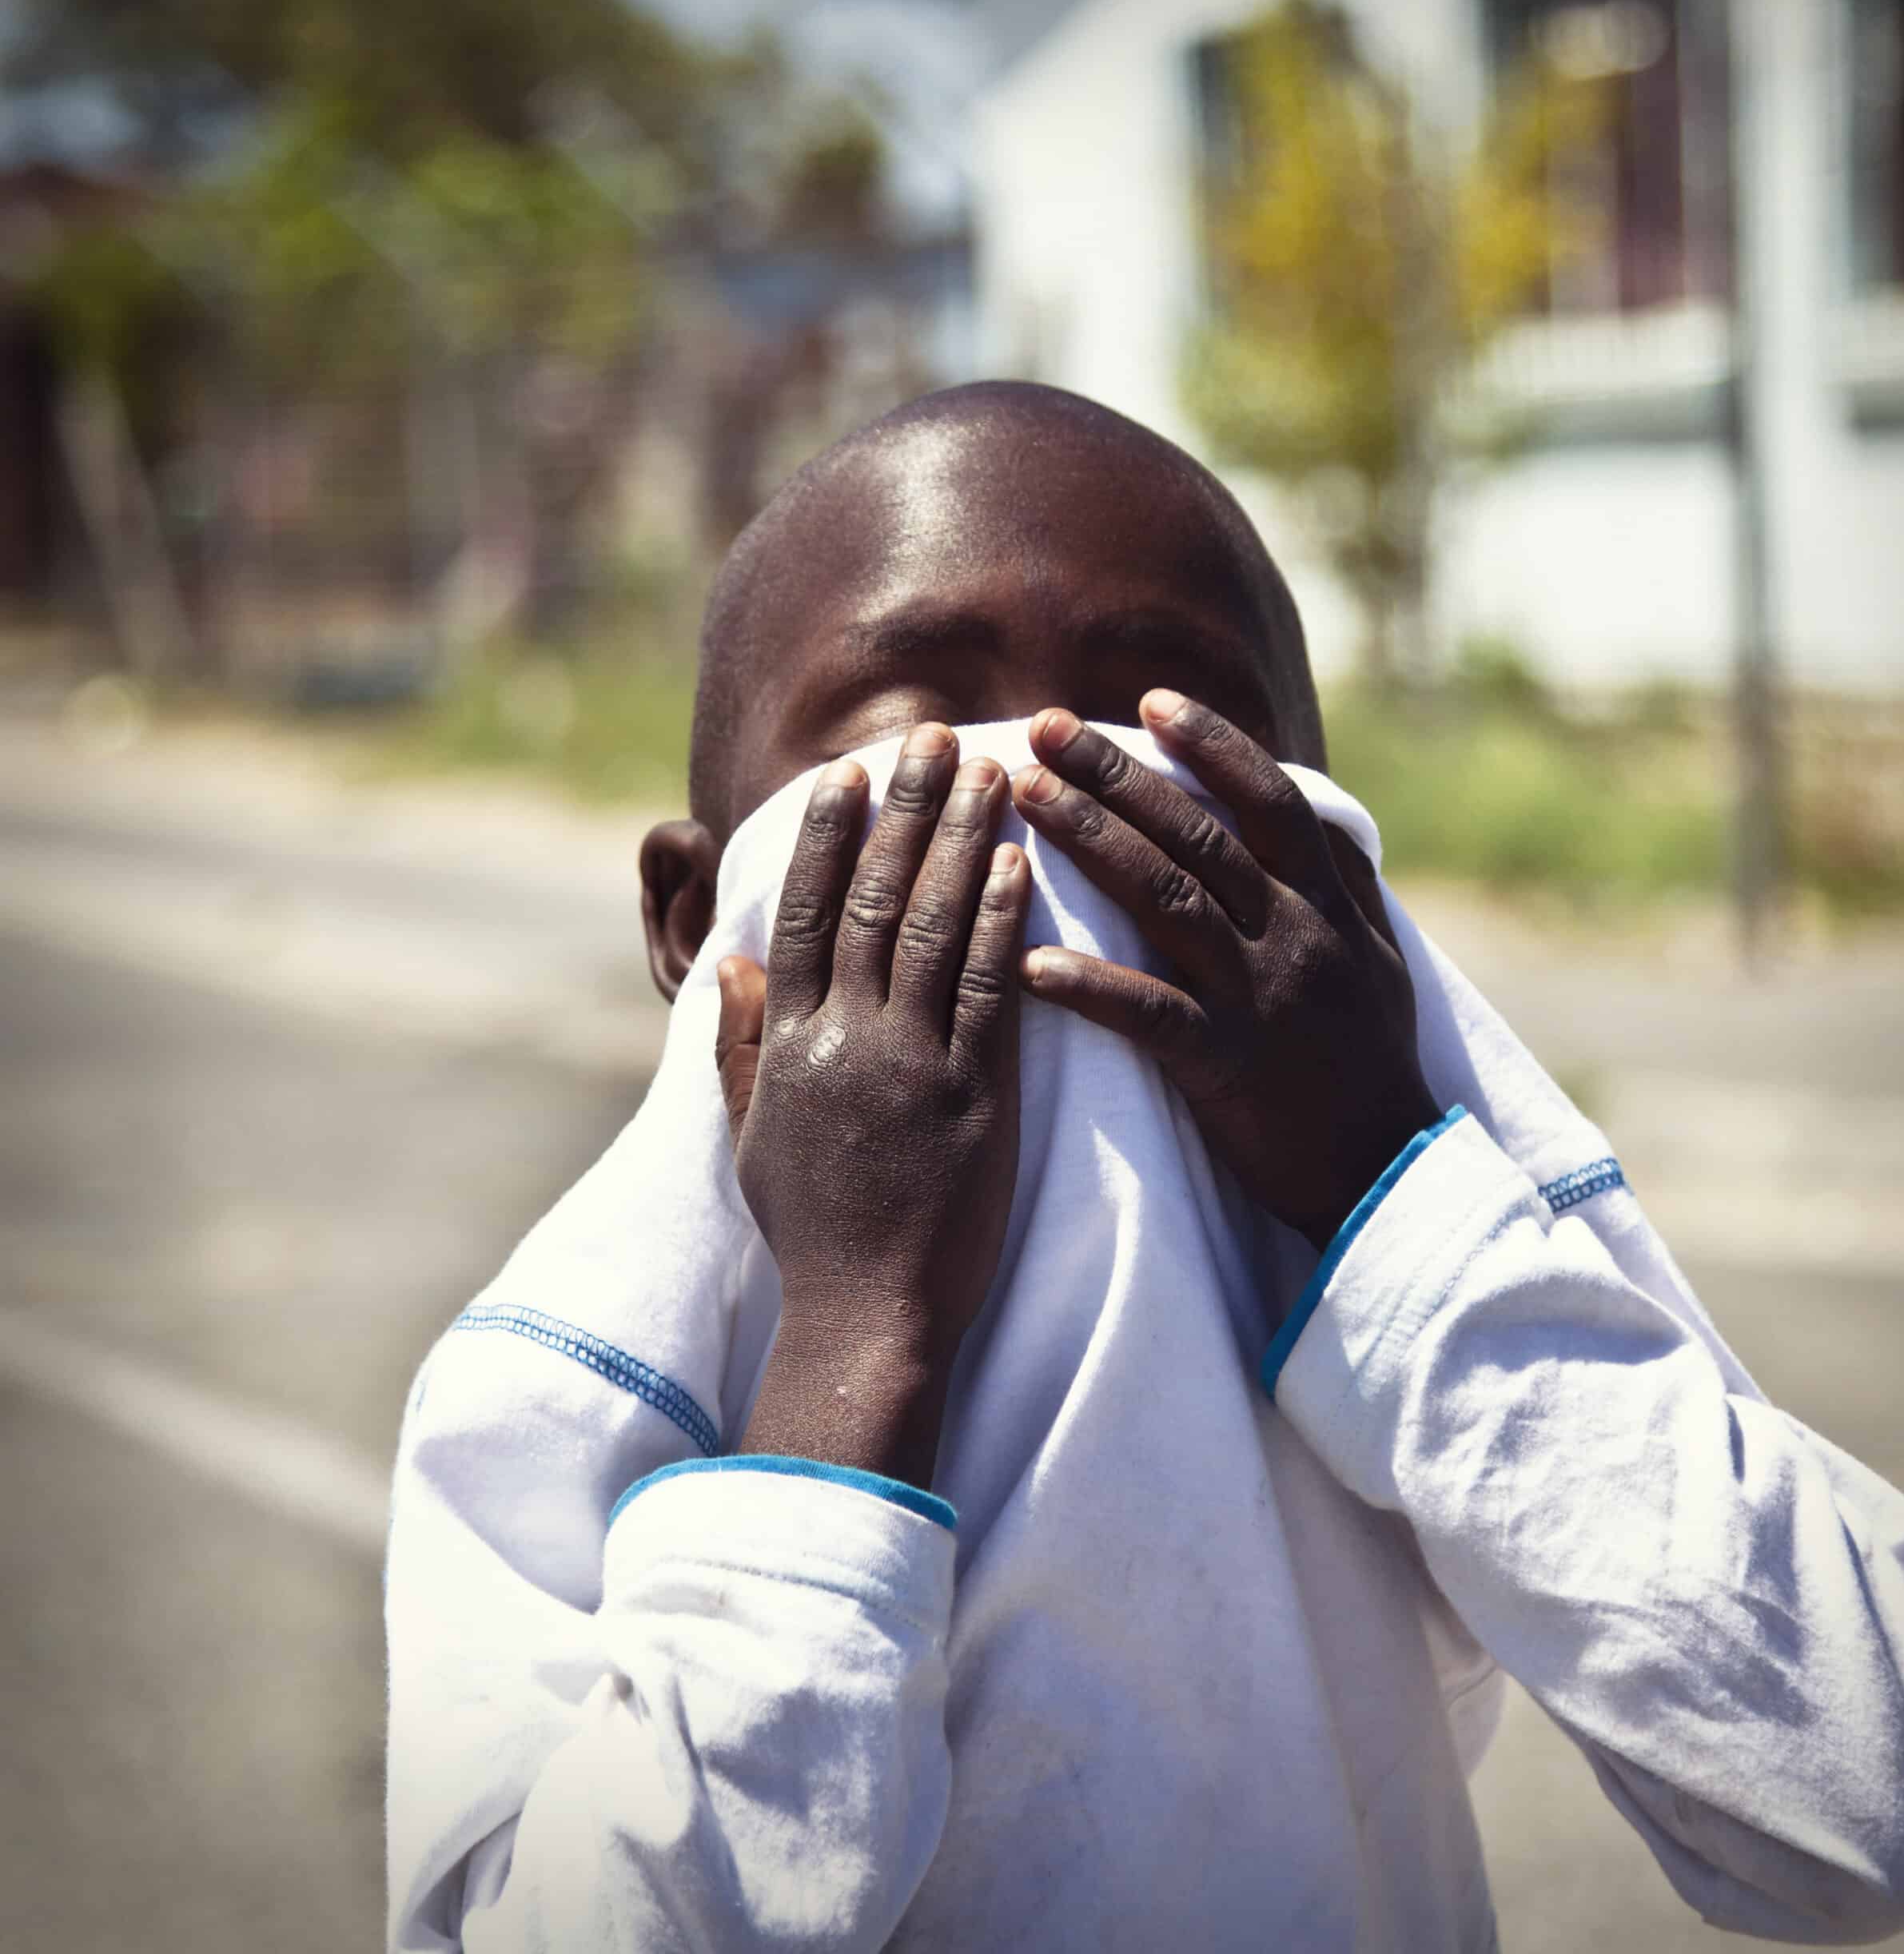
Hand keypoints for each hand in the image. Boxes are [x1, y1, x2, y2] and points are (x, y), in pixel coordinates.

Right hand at [713, 724, 1030, 1488]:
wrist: (867, 1319)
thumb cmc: (813, 1235)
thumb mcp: (752, 1140)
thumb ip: (741, 1047)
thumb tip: (735, 963)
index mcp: (787, 1045)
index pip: (803, 914)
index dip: (825, 836)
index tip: (848, 774)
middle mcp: (842, 1040)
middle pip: (870, 899)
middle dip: (904, 810)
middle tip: (931, 735)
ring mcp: (909, 1065)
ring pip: (930, 928)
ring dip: (959, 841)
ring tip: (989, 770)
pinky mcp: (974, 1098)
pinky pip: (986, 991)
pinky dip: (999, 920)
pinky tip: (1018, 863)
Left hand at [1011, 692, 1437, 1256]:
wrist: (1387, 1174)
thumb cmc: (1373, 1062)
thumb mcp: (1381, 958)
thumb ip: (1348, 882)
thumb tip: (1321, 814)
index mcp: (1326, 904)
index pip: (1269, 800)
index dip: (1212, 745)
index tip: (1152, 701)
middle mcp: (1293, 935)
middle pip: (1197, 834)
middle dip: (1117, 774)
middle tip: (1045, 727)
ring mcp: (1259, 998)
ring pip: (1166, 901)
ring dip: (1091, 841)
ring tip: (1025, 798)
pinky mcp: (1225, 1067)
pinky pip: (1151, 1015)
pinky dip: (1090, 986)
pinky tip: (1029, 962)